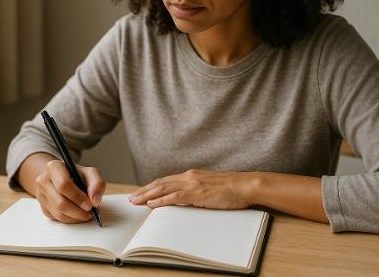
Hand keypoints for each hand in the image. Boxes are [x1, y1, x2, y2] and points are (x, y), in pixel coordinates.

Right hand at [34, 160, 105, 223]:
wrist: (61, 177)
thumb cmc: (76, 175)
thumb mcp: (89, 173)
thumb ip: (97, 183)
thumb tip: (95, 201)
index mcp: (54, 167)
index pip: (63, 185)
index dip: (78, 197)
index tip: (90, 204)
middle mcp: (43, 181)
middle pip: (60, 203)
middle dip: (78, 211)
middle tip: (90, 212)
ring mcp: (41, 196)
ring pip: (59, 213)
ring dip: (76, 217)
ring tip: (86, 213)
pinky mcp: (43, 208)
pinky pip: (58, 219)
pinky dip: (71, 219)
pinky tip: (78, 214)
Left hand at [129, 169, 253, 208]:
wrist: (246, 185)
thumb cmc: (232, 188)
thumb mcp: (210, 187)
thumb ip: (197, 189)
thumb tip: (186, 198)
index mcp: (192, 175)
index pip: (166, 180)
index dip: (151, 186)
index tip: (140, 192)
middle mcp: (189, 176)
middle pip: (161, 183)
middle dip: (144, 191)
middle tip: (132, 198)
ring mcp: (193, 184)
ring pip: (164, 188)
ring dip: (148, 195)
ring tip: (136, 201)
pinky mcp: (198, 193)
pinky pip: (175, 197)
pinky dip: (162, 200)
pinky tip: (153, 204)